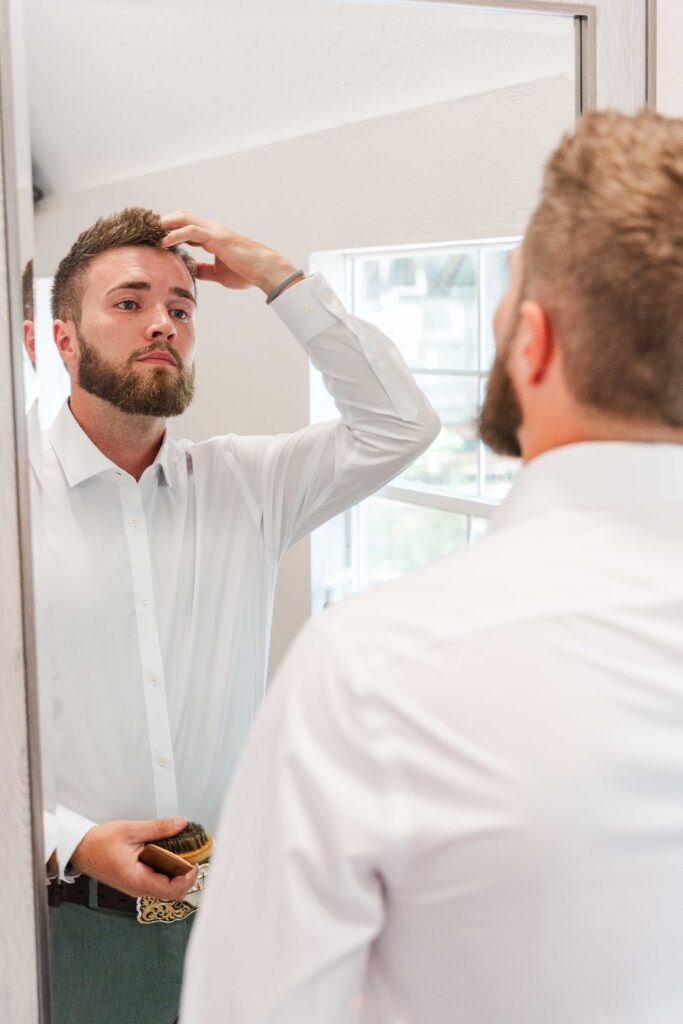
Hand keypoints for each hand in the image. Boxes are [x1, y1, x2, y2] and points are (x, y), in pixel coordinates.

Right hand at [70, 816, 197, 899]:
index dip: (187, 879)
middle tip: (194, 857)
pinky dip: (169, 872)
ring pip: (166, 889)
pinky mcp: (136, 882)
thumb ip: (158, 828)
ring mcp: (136, 887)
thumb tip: (180, 824)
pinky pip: (158, 883)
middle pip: (171, 893)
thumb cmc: (100, 843)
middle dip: (187, 878)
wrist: (81, 850)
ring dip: (178, 875)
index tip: (195, 863)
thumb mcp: (131, 830)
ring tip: (184, 854)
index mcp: (135, 878)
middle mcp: (137, 888)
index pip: (169, 889)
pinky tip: (171, 856)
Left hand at [160, 211, 299, 294]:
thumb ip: (204, 271)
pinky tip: (164, 243)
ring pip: (184, 218)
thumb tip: (191, 272)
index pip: (186, 227)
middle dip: (163, 222)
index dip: (170, 230)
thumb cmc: (246, 273)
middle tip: (147, 231)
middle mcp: (212, 230)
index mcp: (213, 237)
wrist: (265, 271)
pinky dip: (175, 235)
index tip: (154, 238)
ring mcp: (214, 231)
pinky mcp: (217, 237)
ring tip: (150, 233)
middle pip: (182, 217)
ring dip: (165, 224)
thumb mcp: (219, 274)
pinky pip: (191, 231)